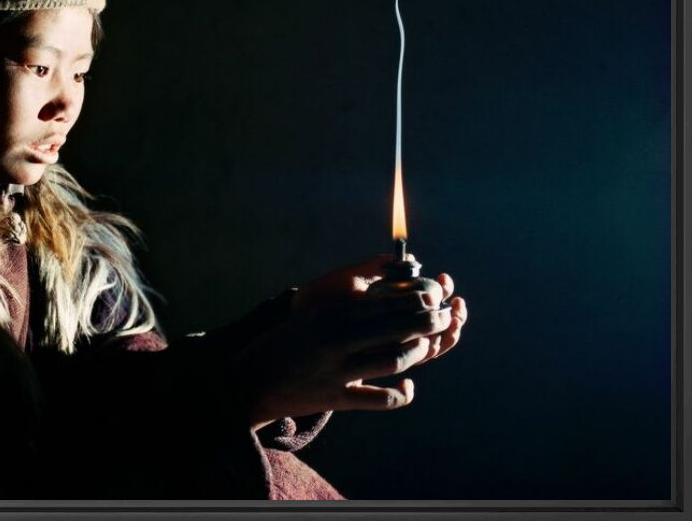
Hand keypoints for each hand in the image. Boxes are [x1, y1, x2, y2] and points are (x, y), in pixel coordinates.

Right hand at [230, 256, 467, 424]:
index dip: (414, 297)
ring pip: (394, 359)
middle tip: (445, 316)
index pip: (383, 301)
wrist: (249, 382)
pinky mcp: (338, 398)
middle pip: (395, 327)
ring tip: (427, 345)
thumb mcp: (309, 318)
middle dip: (427, 320)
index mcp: (330, 314)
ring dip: (417, 351)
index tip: (434, 294)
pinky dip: (401, 393)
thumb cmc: (282, 345)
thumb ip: (344, 311)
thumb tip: (384, 299)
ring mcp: (338, 370)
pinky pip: (381, 398)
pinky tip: (409, 386)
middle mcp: (336, 339)